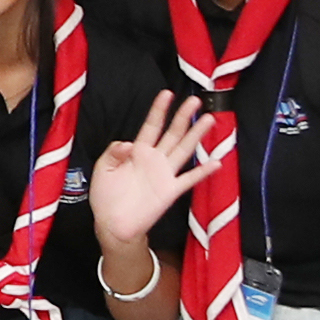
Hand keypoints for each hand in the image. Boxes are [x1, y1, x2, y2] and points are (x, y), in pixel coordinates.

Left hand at [86, 88, 216, 248]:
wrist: (113, 225)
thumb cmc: (106, 196)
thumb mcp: (102, 169)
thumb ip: (113, 153)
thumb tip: (128, 144)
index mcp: (138, 151)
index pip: (151, 126)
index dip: (159, 110)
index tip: (167, 93)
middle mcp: (154, 159)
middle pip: (172, 133)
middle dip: (183, 117)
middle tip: (195, 101)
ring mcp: (165, 174)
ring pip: (184, 150)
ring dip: (196, 135)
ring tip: (209, 120)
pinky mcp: (171, 191)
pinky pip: (189, 179)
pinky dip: (203, 171)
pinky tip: (216, 162)